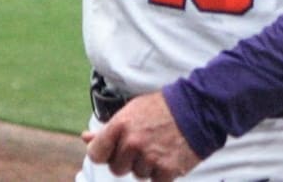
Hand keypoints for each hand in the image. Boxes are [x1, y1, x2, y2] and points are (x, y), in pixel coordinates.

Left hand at [81, 92, 201, 180]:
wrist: (196, 109)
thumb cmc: (161, 108)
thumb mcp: (131, 111)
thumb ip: (108, 129)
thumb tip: (86, 138)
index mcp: (120, 125)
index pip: (96, 154)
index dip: (103, 153)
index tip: (112, 150)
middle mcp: (132, 143)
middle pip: (116, 168)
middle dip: (127, 160)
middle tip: (143, 144)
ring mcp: (150, 158)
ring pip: (137, 175)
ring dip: (146, 166)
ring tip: (159, 146)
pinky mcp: (167, 170)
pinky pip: (155, 181)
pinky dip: (162, 173)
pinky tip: (168, 156)